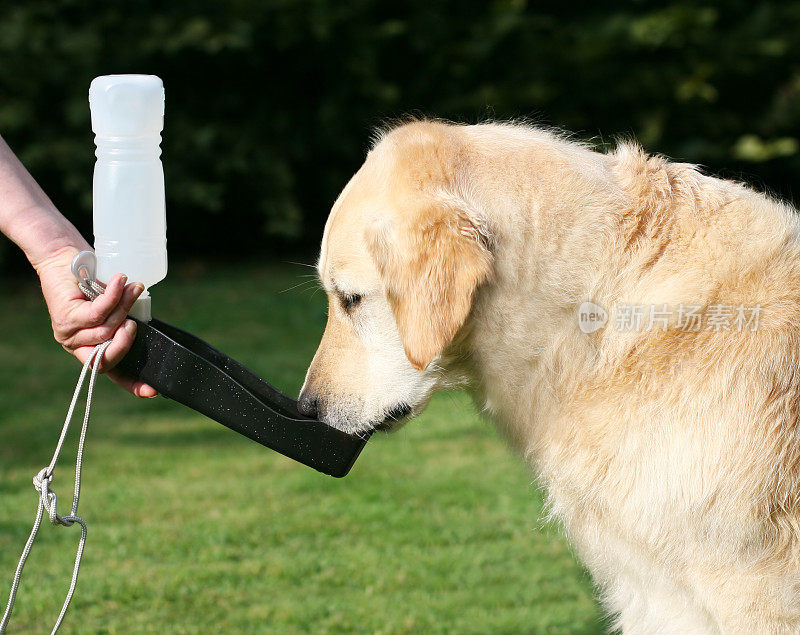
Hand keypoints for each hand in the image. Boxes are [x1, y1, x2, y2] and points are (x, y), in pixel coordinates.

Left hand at [35, 246, 157, 397]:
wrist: (63, 257)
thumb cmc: (91, 280)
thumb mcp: (112, 306)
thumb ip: (123, 319)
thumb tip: (144, 325)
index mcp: (89, 347)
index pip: (112, 373)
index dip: (132, 384)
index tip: (153, 390)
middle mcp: (76, 345)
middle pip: (107, 356)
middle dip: (125, 341)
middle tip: (134, 323)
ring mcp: (68, 333)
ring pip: (106, 331)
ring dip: (124, 307)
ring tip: (133, 286)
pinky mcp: (66, 316)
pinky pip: (98, 313)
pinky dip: (113, 296)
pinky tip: (120, 281)